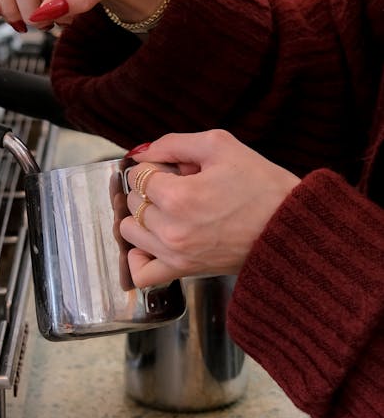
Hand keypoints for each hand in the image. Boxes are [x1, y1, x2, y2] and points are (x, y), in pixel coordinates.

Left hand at [121, 130, 299, 285]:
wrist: (288, 227)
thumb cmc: (261, 185)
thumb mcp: (220, 145)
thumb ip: (174, 143)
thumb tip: (141, 153)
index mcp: (179, 196)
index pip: (138, 176)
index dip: (156, 167)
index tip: (176, 169)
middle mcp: (171, 229)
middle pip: (133, 202)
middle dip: (151, 190)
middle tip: (181, 188)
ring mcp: (175, 254)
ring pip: (130, 232)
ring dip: (143, 218)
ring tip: (169, 212)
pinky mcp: (183, 271)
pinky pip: (142, 273)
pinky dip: (139, 258)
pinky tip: (153, 242)